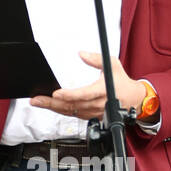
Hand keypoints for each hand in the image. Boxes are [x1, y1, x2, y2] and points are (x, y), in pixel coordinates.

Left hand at [30, 51, 145, 120]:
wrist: (133, 99)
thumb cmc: (121, 82)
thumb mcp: (112, 64)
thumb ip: (96, 59)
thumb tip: (81, 54)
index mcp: (103, 91)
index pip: (84, 95)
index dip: (69, 95)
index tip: (56, 93)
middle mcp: (97, 104)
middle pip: (72, 106)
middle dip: (52, 103)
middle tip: (37, 100)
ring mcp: (93, 112)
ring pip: (71, 112)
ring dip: (53, 108)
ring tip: (38, 102)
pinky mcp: (91, 116)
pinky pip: (73, 114)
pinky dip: (61, 111)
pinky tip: (50, 106)